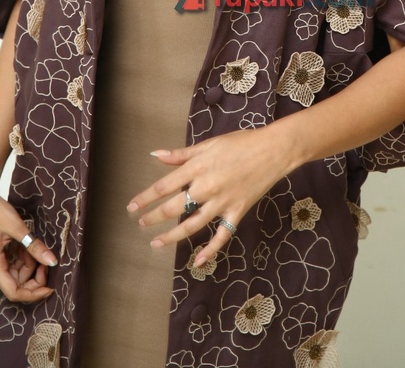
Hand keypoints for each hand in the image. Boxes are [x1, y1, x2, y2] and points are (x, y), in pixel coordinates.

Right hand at [0, 183, 57, 302]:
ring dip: (30, 264)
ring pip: (17, 273)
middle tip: (48, 261)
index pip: (14, 292)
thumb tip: (52, 261)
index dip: (33, 294)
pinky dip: (24, 257)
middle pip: (17, 284)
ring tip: (36, 246)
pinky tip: (29, 245)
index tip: (51, 287)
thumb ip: (34, 246)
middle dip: (35, 276)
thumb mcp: (17, 227)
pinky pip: (13, 263)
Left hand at [127, 125, 295, 266]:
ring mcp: (222, 202)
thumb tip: (156, 155)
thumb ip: (181, 154)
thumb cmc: (240, 143)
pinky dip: (210, 250)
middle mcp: (207, 187)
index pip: (164, 186)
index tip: (132, 207)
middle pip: (174, 208)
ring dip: (172, 236)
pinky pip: (222, 236)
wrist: (273, 150)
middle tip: (141, 223)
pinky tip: (198, 261)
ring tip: (156, 242)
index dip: (145, 198)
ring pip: (192, 225)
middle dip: (154, 217)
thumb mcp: (208, 145)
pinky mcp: (237, 212)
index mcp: (198, 167)